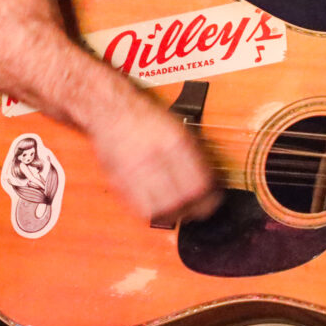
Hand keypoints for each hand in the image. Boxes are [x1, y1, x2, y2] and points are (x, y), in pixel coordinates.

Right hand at [88, 94, 221, 225]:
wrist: (112, 112)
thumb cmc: (147, 118)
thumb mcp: (180, 127)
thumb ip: (196, 154)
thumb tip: (212, 179)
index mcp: (175, 143)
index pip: (200, 183)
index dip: (211, 197)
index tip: (214, 198)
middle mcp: (155, 159)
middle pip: (183, 199)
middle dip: (196, 208)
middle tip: (200, 207)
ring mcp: (135, 172)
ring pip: (162, 209)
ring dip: (175, 214)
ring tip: (182, 210)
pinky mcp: (119, 183)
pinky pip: (140, 209)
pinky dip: (155, 213)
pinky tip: (161, 208)